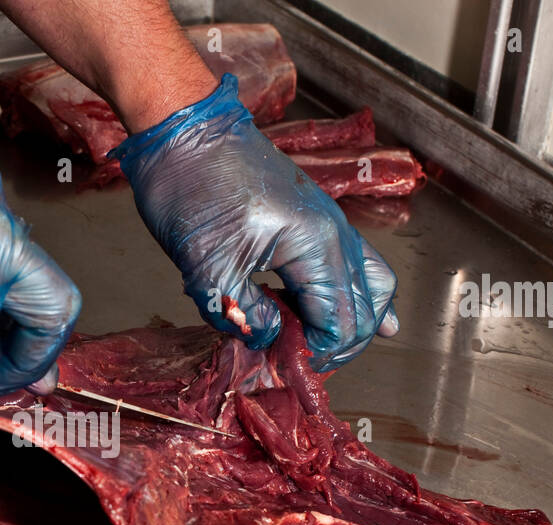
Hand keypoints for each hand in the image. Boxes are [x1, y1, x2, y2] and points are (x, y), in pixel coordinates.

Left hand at [111, 75, 398, 369]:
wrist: (182, 129)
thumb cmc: (190, 187)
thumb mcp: (206, 267)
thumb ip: (243, 314)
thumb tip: (266, 343)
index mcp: (315, 245)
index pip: (340, 325)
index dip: (313, 356)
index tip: (279, 367)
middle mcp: (336, 233)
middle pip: (364, 311)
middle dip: (333, 346)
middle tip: (291, 363)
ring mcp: (332, 221)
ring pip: (370, 286)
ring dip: (348, 323)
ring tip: (314, 346)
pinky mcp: (316, 217)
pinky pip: (355, 264)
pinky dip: (353, 296)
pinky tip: (353, 317)